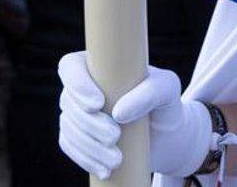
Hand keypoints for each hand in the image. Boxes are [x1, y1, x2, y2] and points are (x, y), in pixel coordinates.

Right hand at [58, 52, 210, 178]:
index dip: (77, 84)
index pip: (71, 66)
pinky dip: (86, 159)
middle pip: (69, 102)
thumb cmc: (165, 104)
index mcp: (99, 66)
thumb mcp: (168, 89)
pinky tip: (105, 170)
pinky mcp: (77, 137)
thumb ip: (151, 92)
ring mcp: (77, 113)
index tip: (98, 104)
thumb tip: (119, 113)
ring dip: (89, 146)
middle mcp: (83, 88)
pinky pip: (70, 147)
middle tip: (114, 136)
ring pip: (69, 128)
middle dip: (89, 123)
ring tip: (116, 159)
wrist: (165, 136)